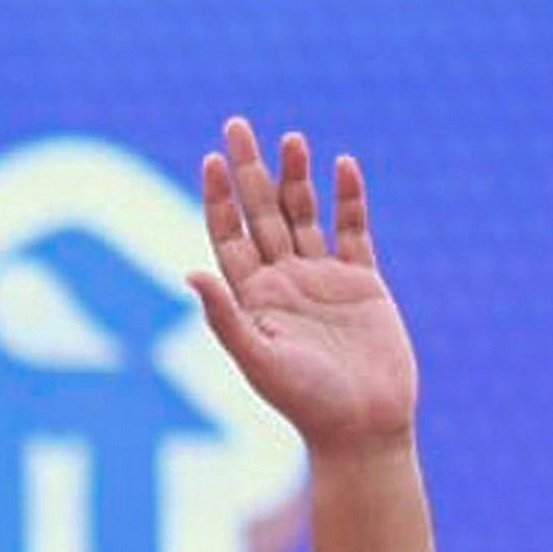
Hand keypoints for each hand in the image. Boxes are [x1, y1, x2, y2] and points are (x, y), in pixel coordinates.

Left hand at [191, 121, 417, 455]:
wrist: (363, 426)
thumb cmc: (304, 402)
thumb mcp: (257, 358)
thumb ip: (224, 316)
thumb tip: (189, 272)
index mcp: (250, 297)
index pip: (228, 235)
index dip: (219, 198)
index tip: (211, 160)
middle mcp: (282, 281)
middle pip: (262, 213)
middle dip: (250, 170)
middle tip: (237, 125)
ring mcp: (323, 279)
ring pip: (305, 214)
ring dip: (297, 176)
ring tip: (291, 138)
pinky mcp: (363, 282)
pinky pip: (354, 230)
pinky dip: (349, 199)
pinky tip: (342, 166)